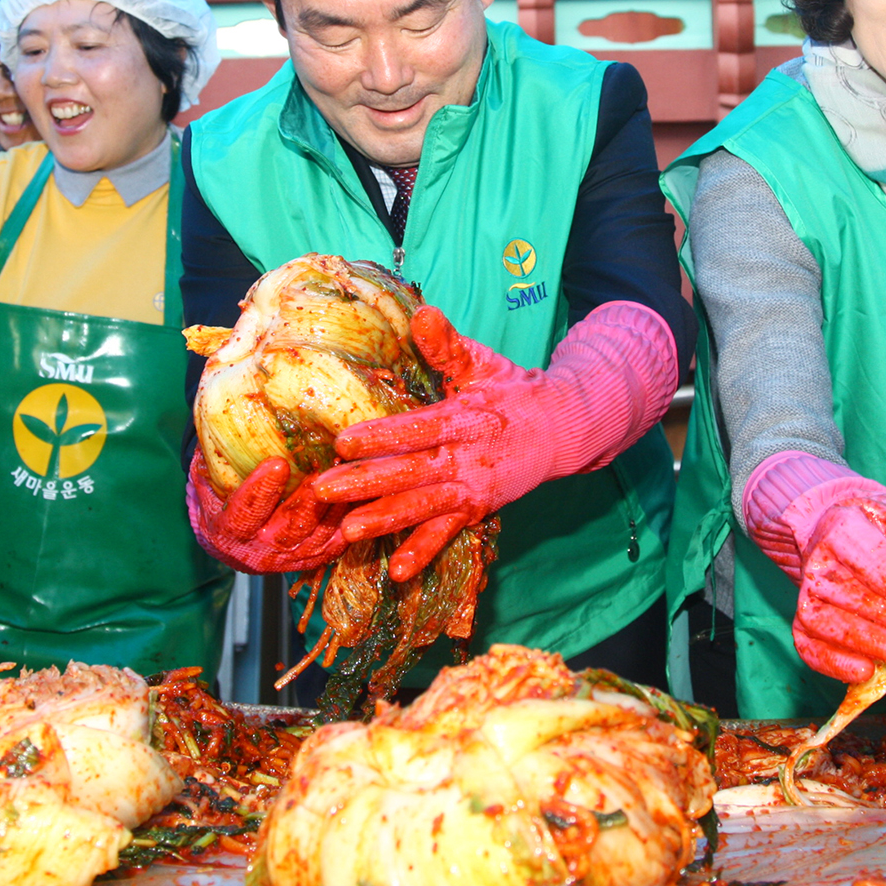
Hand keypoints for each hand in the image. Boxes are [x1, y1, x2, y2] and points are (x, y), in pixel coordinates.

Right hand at [186, 452, 345, 573]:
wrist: (230, 541)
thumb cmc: (217, 498)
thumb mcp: (205, 477)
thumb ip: (212, 453)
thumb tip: (219, 408)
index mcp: (228, 532)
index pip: (244, 513)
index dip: (260, 490)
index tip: (277, 463)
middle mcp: (260, 552)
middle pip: (291, 528)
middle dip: (309, 497)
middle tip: (326, 464)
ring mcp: (290, 558)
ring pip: (319, 535)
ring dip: (336, 504)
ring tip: (347, 471)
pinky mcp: (314, 558)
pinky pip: (337, 542)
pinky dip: (350, 518)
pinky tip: (358, 491)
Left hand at [314, 302, 676, 582]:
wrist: (561, 429)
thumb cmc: (511, 390)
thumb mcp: (482, 363)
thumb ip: (447, 346)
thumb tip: (422, 313)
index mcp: (463, 418)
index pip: (418, 429)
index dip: (382, 436)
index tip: (343, 442)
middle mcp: (466, 458)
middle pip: (411, 473)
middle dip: (365, 483)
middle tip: (323, 491)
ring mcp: (470, 488)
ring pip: (422, 507)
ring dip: (385, 521)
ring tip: (349, 533)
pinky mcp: (475, 510)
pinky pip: (446, 535)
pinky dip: (423, 553)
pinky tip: (397, 572)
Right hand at [744, 471, 885, 685]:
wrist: (827, 526)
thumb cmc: (873, 526)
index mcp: (843, 528)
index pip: (873, 563)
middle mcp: (818, 561)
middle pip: (855, 598)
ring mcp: (805, 593)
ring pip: (830, 625)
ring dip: (874, 645)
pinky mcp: (801, 620)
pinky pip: (809, 646)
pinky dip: (834, 664)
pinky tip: (867, 672)